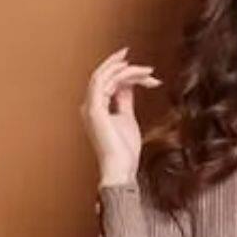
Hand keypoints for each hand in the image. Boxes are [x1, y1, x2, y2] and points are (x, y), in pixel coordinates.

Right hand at [83, 46, 160, 184]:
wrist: (121, 168)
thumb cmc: (124, 151)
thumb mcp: (127, 118)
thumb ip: (125, 100)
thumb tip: (129, 85)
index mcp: (95, 109)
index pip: (109, 83)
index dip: (126, 75)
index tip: (147, 74)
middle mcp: (89, 106)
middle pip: (106, 77)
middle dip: (126, 68)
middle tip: (147, 68)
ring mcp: (89, 107)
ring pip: (105, 76)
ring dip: (127, 70)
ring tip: (147, 71)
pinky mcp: (94, 109)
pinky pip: (103, 81)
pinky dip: (118, 73)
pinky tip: (133, 71)